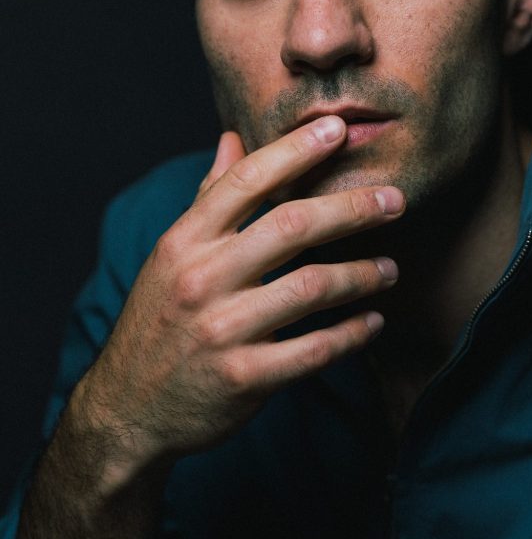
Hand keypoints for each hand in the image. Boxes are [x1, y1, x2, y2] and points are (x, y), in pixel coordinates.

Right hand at [69, 116, 403, 482]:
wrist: (129, 408)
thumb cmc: (160, 319)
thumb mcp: (173, 254)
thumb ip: (209, 197)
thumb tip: (233, 137)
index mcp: (185, 241)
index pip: (247, 182)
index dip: (296, 151)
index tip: (338, 129)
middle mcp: (202, 278)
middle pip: (292, 226)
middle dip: (352, 208)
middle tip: (396, 199)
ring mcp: (222, 330)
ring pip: (311, 287)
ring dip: (361, 274)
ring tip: (389, 268)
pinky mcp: (243, 378)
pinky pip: (314, 350)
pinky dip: (351, 334)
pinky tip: (373, 321)